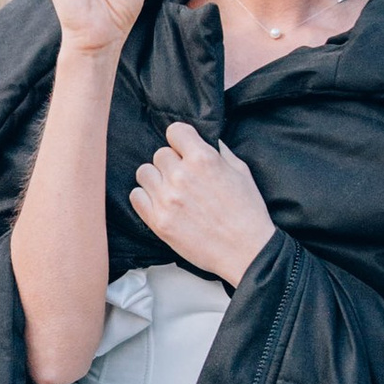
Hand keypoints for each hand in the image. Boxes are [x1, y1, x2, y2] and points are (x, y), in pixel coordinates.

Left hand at [129, 120, 274, 286]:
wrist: (246, 252)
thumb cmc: (248, 213)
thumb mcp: (242, 173)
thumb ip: (222, 153)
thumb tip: (209, 141)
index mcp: (203, 159)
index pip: (174, 131)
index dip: (180, 140)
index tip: (184, 149)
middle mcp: (181, 175)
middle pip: (159, 154)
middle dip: (171, 163)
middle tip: (183, 177)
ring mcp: (167, 199)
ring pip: (144, 173)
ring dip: (156, 179)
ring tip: (170, 191)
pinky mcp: (158, 221)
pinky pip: (136, 196)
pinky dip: (145, 198)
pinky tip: (160, 203)